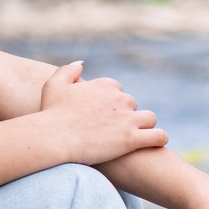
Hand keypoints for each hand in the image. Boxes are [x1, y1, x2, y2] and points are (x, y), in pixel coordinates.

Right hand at [37, 60, 167, 165]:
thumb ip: (68, 70)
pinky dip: (159, 139)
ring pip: (149, 118)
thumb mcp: (54, 85)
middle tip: (115, 131)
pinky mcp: (131, 139)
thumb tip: (82, 63)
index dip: (111, 103)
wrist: (53, 137)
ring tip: (136, 138)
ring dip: (145, 126)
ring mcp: (127, 119)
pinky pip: (158, 136)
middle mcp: (119, 98)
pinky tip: (153, 144)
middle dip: (126, 115)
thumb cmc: (50, 113)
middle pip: (132, 104)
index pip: (117, 90)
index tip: (102, 115)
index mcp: (104, 85)